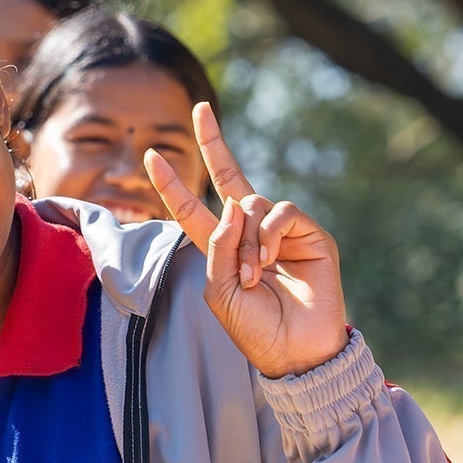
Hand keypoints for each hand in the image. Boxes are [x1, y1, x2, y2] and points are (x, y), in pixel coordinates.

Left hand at [147, 103, 349, 378]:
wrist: (296, 352)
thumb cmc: (255, 330)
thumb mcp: (219, 293)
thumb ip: (218, 247)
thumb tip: (233, 204)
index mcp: (223, 250)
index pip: (193, 208)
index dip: (174, 183)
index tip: (152, 156)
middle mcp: (251, 233)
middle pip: (230, 177)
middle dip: (214, 142)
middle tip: (201, 110)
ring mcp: (282, 231)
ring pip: (253, 203)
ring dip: (247, 238)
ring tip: (252, 275)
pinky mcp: (310, 234)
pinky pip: (282, 211)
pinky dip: (269, 233)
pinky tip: (270, 261)